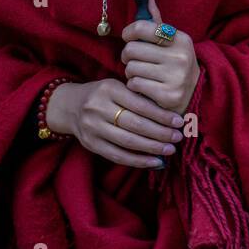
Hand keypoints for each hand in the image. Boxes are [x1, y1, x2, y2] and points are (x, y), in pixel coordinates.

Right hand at [48, 78, 183, 168]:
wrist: (69, 106)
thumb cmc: (103, 95)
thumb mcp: (118, 87)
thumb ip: (139, 98)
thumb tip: (171, 116)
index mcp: (109, 89)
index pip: (141, 105)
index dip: (162, 115)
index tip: (179, 121)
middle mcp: (98, 108)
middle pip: (135, 124)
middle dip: (160, 133)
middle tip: (178, 137)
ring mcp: (92, 128)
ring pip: (127, 142)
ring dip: (152, 148)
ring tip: (170, 149)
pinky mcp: (90, 144)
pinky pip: (117, 155)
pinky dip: (138, 160)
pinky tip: (155, 161)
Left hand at [120, 0, 199, 115]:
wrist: (193, 92)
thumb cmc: (174, 62)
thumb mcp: (170, 40)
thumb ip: (155, 19)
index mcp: (181, 39)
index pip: (142, 27)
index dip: (129, 32)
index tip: (129, 37)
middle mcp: (180, 57)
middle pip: (132, 49)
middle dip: (128, 56)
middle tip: (134, 59)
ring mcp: (175, 77)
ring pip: (131, 68)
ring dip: (131, 72)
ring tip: (142, 73)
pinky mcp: (167, 95)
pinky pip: (134, 84)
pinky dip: (135, 85)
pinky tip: (145, 86)